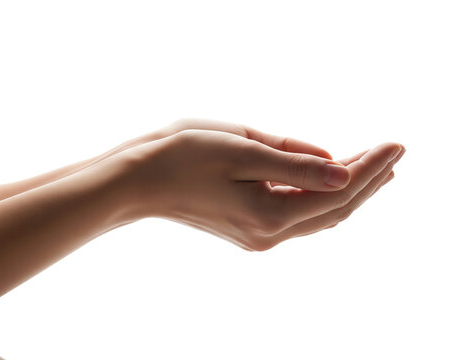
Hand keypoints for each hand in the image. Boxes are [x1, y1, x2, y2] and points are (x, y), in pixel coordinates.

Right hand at [114, 127, 404, 250]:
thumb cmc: (182, 157)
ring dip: (347, 191)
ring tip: (373, 167)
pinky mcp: (246, 229)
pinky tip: (330, 182)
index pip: (337, 192)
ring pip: (317, 214)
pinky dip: (319, 197)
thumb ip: (295, 163)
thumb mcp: (243, 149)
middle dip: (367, 181)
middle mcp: (268, 234)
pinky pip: (296, 215)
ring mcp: (257, 236)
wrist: (137, 181)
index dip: (370, 168)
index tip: (395, 145)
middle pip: (334, 209)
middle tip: (393, 154)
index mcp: (269, 215)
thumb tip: (341, 170)